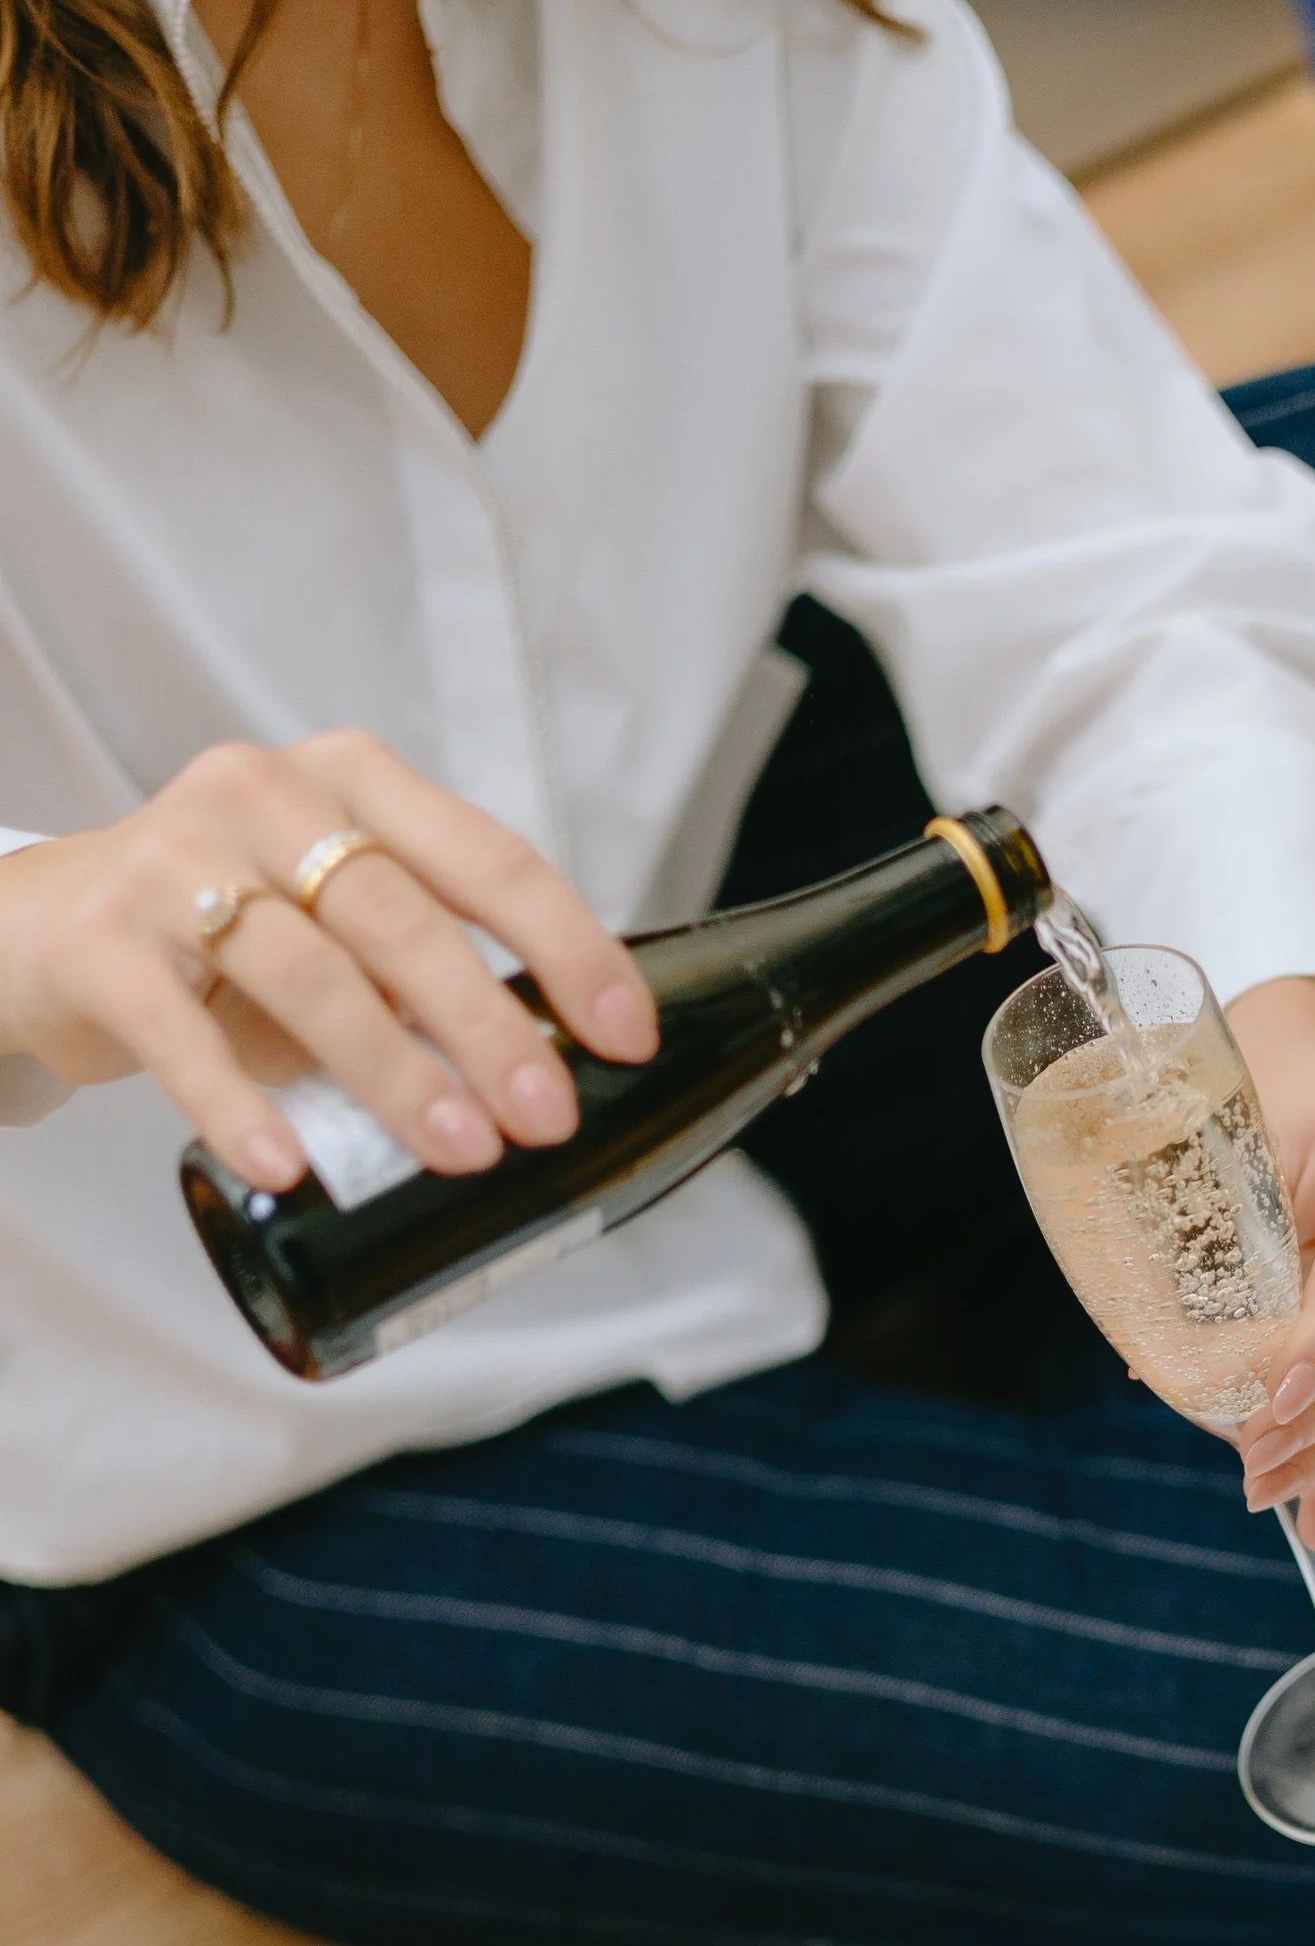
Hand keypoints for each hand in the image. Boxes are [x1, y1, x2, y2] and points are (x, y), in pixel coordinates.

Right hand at [0, 729, 655, 1188]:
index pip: (487, 857)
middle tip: (546, 1116)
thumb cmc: (229, 935)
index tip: (625, 1036)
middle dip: (486, 1023)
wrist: (46, 930)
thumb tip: (549, 1073)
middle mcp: (264, 796)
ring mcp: (173, 860)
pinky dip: (239, 1103)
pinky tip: (291, 1163)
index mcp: (353, 782)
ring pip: (305, 970)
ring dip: (390, 1068)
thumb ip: (433, 974)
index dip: (567, 947)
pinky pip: (181, 1029)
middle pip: (400, 914)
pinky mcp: (100, 941)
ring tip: (456, 1150)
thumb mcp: (341, 930)